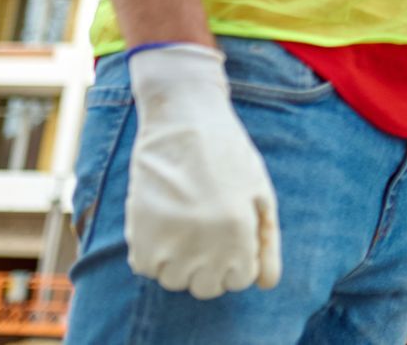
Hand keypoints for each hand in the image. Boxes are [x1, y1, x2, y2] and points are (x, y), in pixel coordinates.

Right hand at [124, 44, 280, 298]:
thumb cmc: (228, 156)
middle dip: (210, 266)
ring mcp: (168, 241)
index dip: (238, 260)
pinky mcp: (138, 235)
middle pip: (207, 287)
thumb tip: (267, 284)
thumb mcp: (259, 194)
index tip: (231, 235)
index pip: (240, 280)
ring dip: (180, 261)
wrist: (183, 120)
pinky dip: (153, 253)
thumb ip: (266, 242)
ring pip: (175, 281)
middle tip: (207, 230)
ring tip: (185, 224)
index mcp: (238, 231)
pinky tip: (163, 222)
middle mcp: (204, 242)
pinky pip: (146, 268)